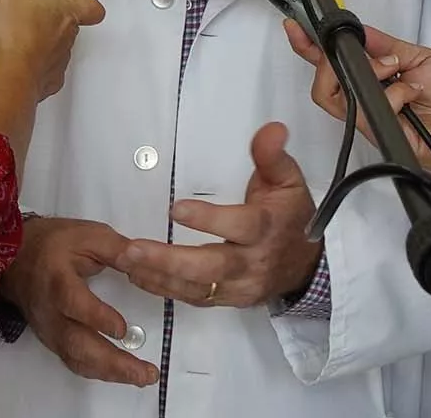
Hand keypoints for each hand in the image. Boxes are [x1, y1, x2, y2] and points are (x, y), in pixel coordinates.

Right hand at [0, 0, 105, 100]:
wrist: (10, 77)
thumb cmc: (15, 39)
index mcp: (65, 12)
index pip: (91, 5)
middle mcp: (68, 38)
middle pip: (70, 23)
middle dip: (51, 16)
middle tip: (31, 11)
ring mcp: (60, 61)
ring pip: (58, 46)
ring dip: (42, 39)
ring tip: (18, 35)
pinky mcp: (49, 80)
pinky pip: (46, 67)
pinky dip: (34, 62)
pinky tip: (18, 57)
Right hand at [0, 216, 157, 386]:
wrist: (15, 259)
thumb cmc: (53, 244)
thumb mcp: (87, 235)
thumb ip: (117, 249)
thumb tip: (146, 259)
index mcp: (58, 280)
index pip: (73, 303)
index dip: (97, 318)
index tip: (122, 329)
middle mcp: (51, 311)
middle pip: (77, 344)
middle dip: (113, 362)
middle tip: (146, 372)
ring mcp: (50, 330)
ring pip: (76, 358)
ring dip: (110, 372)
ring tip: (142, 377)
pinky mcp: (52, 340)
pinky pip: (73, 361)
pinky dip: (98, 372)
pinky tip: (120, 374)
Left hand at [115, 122, 320, 308]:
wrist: (305, 265)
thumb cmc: (290, 219)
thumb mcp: (288, 181)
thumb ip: (272, 156)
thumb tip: (271, 130)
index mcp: (266, 229)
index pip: (240, 225)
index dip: (209, 219)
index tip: (177, 208)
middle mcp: (251, 262)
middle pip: (211, 267)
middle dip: (170, 260)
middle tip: (134, 248)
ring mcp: (238, 286)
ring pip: (196, 287)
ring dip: (157, 275)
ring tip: (126, 259)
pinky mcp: (225, 299)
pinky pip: (191, 297)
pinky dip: (162, 288)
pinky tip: (137, 274)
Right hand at [286, 21, 430, 193]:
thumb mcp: (419, 58)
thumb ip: (387, 46)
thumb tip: (359, 30)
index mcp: (373, 82)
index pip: (331, 65)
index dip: (309, 48)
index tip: (296, 27)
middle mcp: (367, 102)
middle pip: (322, 86)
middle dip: (328, 60)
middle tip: (354, 50)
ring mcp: (373, 121)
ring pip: (339, 98)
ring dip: (366, 72)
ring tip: (393, 68)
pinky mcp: (384, 136)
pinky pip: (370, 110)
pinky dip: (394, 92)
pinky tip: (414, 92)